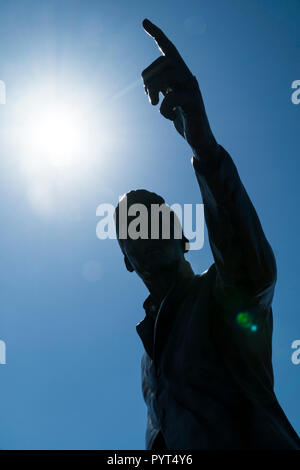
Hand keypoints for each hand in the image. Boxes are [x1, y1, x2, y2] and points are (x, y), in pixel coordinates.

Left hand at [141, 18, 217, 155]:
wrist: (199, 139)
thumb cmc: (183, 118)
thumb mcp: (168, 100)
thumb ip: (163, 88)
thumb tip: (150, 82)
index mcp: (180, 75)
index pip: (168, 49)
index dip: (157, 34)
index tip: (144, 21)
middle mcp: (188, 77)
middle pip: (164, 61)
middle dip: (148, 77)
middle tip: (148, 97)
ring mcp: (192, 90)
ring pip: (168, 74)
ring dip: (153, 89)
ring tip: (152, 104)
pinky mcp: (194, 104)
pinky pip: (172, 99)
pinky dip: (164, 110)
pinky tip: (170, 117)